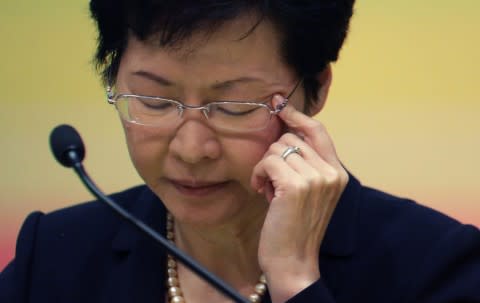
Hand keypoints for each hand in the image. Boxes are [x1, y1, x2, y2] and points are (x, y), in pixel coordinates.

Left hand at [251, 96, 347, 302]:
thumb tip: (283, 132)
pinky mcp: (296, 186)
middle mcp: (331, 173)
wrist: (293, 262)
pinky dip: (259, 174)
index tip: (279, 103)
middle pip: (291, 138)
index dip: (297, 115)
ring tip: (269, 190)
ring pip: (277, 148)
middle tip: (273, 182)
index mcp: (337, 173)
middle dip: (275, 156)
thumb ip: (304, 164)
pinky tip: (262, 191)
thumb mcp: (308, 192)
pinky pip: (268, 160)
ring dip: (265, 167)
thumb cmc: (294, 227)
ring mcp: (316, 178)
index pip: (318, 131)